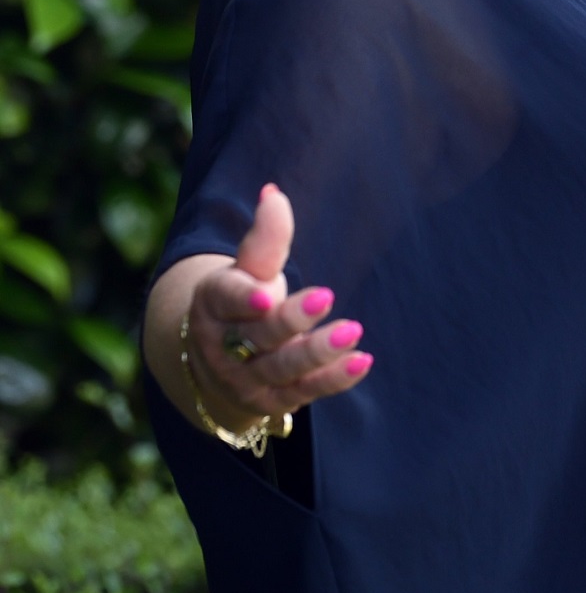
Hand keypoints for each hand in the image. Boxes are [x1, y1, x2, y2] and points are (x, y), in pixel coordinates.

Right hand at [182, 184, 371, 433]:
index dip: (245, 299)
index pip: (227, 300)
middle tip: (326, 296)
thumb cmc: (241, 299)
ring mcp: (249, 378)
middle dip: (291, 320)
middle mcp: (227, 346)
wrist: (219, 360)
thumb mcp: (247, 268)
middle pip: (259, 335)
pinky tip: (363, 360)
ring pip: (283, 368)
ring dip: (318, 352)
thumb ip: (264, 238)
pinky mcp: (274, 400)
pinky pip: (306, 391)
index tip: (267, 294)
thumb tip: (273, 193)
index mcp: (215, 305)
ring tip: (352, 331)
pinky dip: (334, 379)